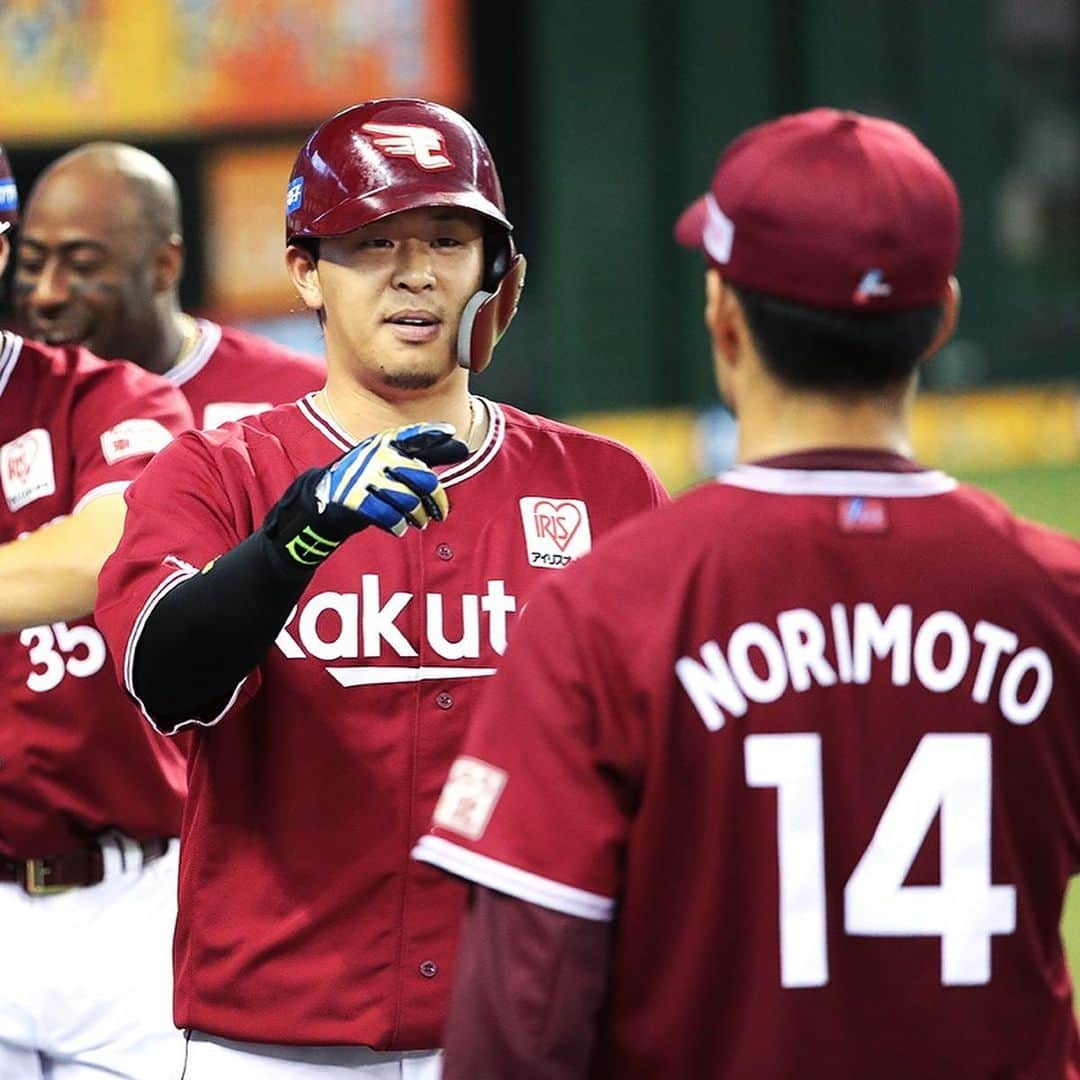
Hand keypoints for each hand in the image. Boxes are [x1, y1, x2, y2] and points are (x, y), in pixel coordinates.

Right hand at [316, 422, 468, 537]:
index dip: (434, 433)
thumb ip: (427, 453)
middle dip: (437, 500)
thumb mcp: (394, 460)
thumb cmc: (370, 477)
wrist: (325, 497)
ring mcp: (365, 477)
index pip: (415, 435)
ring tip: (419, 521)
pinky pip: (390, 517)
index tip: (454, 436)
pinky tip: (400, 526)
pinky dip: (399, 525)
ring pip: (410, 502)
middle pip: (423, 479)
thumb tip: (463, 447)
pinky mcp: (356, 500)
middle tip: (441, 513)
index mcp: (386, 442)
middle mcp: (376, 456)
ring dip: (419, 517)